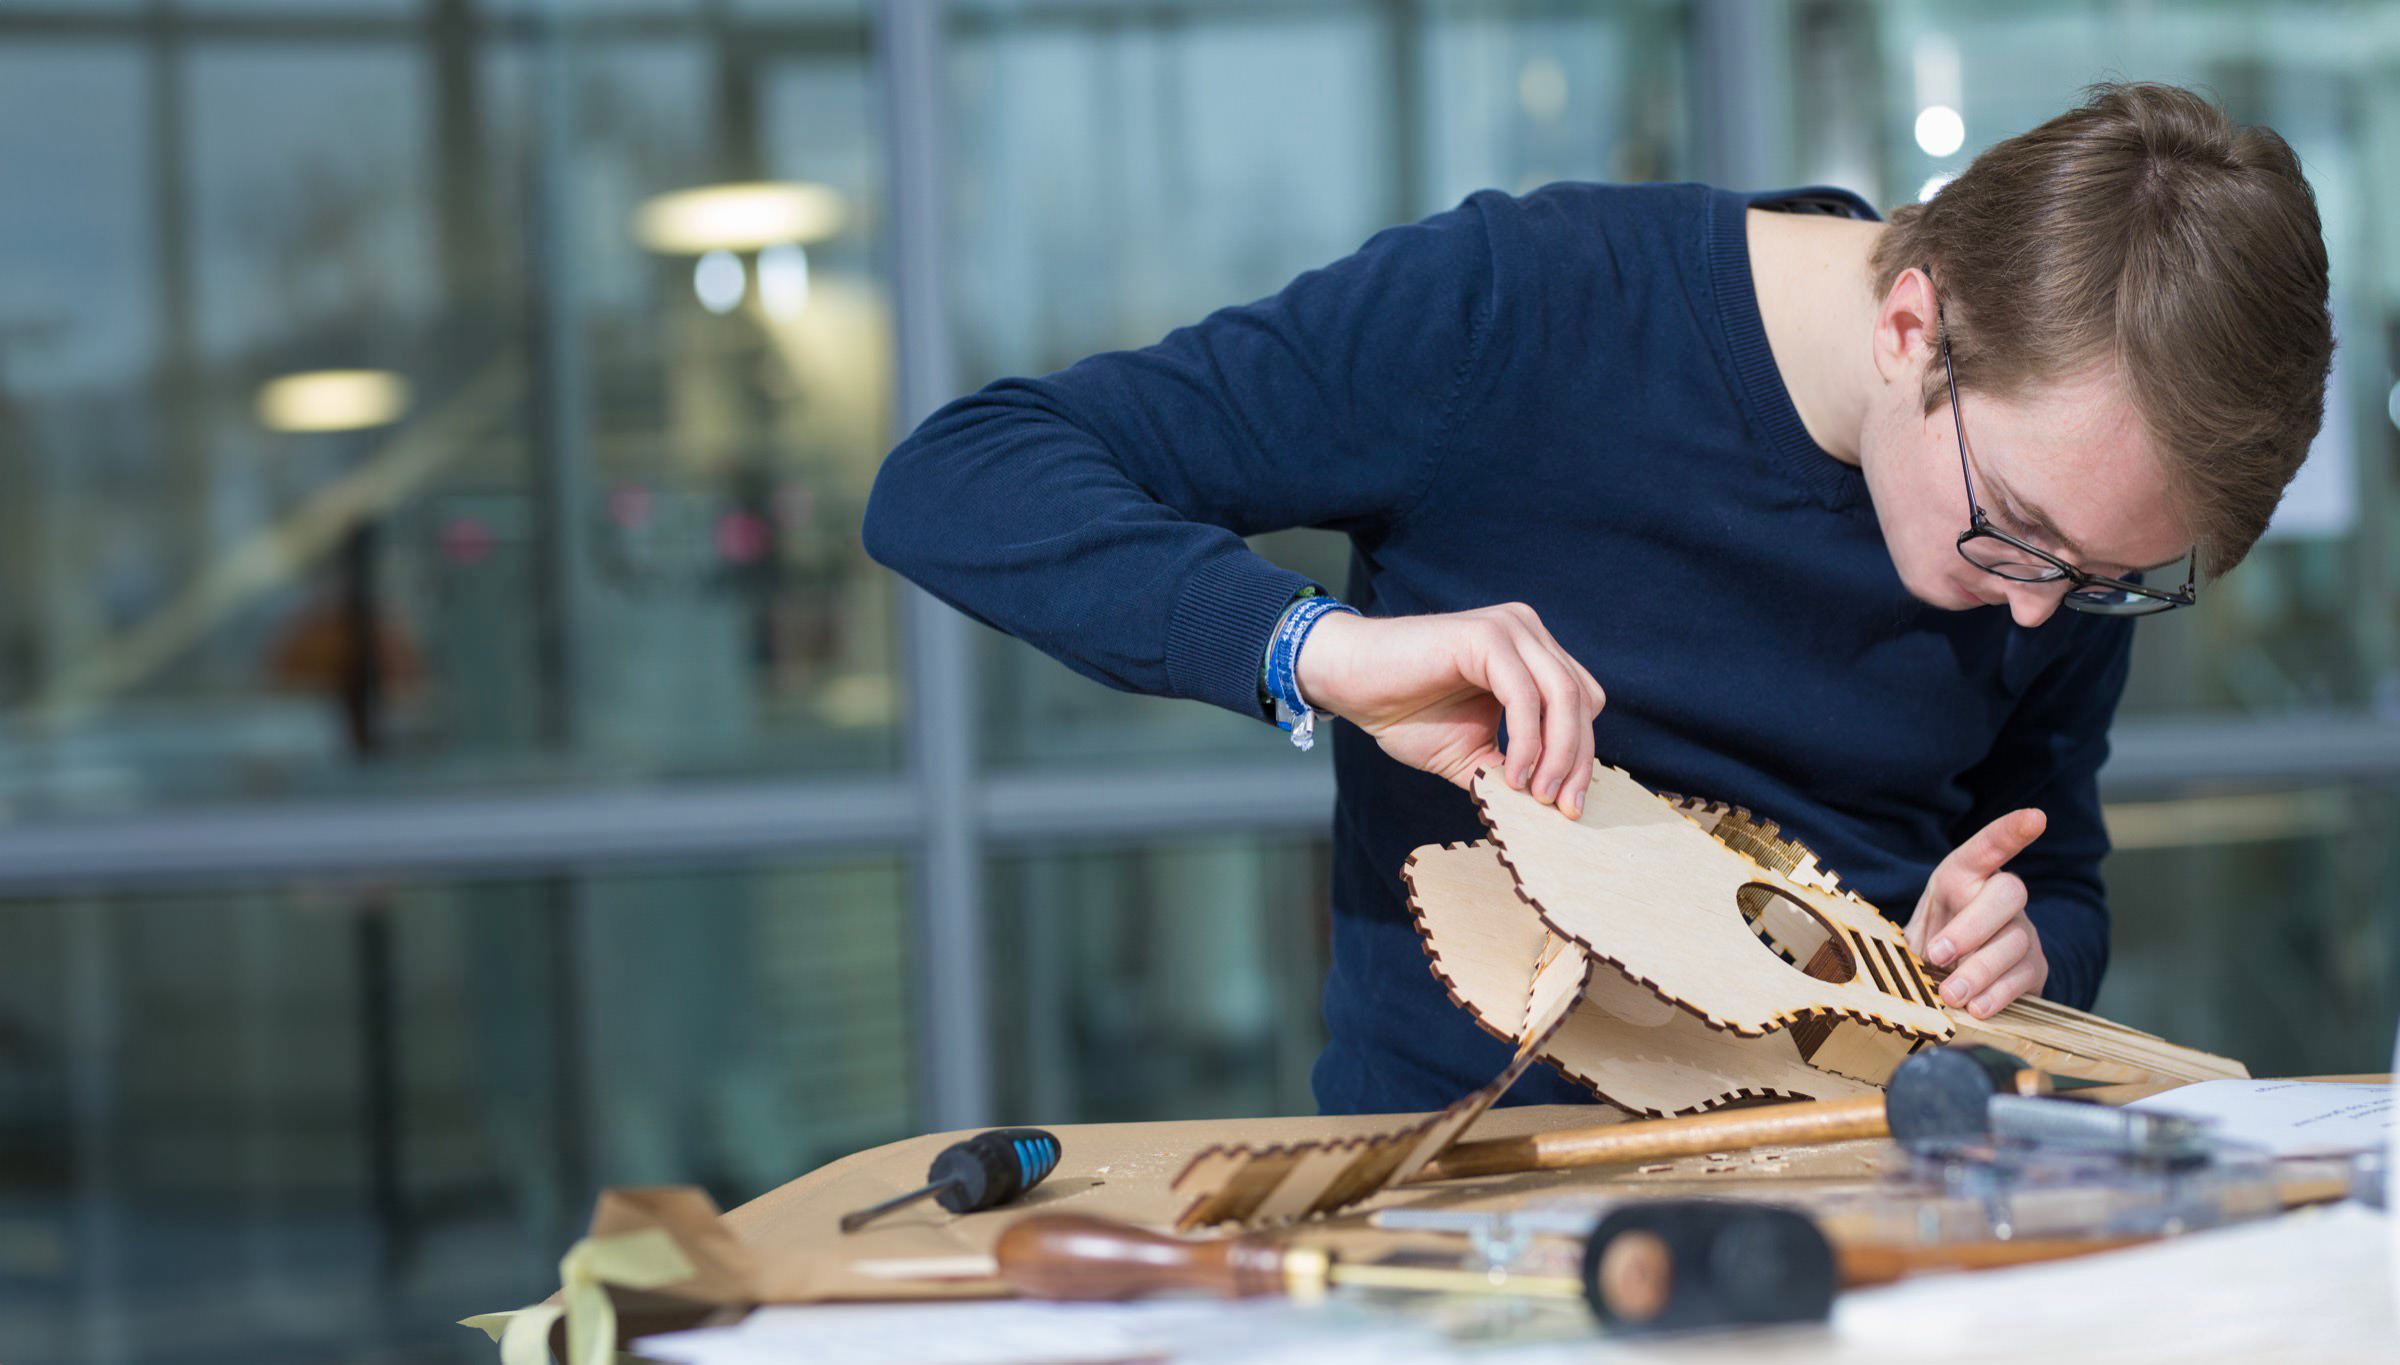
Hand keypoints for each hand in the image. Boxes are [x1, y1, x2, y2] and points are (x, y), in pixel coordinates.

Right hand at [1293, 604, 1604, 815]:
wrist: (1348, 682)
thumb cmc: (1402, 712)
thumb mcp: (1469, 753)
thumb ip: (1509, 770)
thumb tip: (1549, 808)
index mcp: (1530, 654)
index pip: (1581, 703)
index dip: (1582, 755)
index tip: (1567, 804)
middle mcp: (1527, 632)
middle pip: (1581, 700)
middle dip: (1577, 760)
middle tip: (1561, 807)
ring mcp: (1509, 629)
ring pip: (1563, 696)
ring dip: (1558, 755)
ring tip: (1536, 795)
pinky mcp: (1486, 636)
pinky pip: (1525, 695)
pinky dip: (1527, 741)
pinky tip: (1513, 773)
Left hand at [1905, 808, 2049, 1018]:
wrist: (1956, 977)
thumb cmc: (1932, 942)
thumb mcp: (1913, 929)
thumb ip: (1907, 936)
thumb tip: (1892, 958)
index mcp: (1965, 877)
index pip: (1989, 847)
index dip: (2011, 831)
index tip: (2037, 818)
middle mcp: (2000, 898)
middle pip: (2009, 894)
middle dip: (1973, 925)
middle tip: (1938, 955)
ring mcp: (2022, 932)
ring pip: (2014, 941)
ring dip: (1980, 970)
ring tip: (1951, 995)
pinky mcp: (2033, 968)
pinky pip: (2022, 977)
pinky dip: (1998, 994)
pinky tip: (1978, 1008)